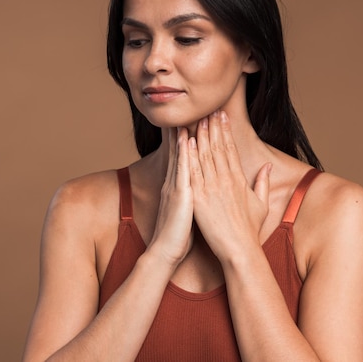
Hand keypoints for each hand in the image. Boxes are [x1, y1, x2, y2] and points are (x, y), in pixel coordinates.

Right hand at [148, 127, 193, 266]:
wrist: (166, 252)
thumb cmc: (178, 235)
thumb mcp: (186, 211)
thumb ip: (190, 196)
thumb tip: (197, 188)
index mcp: (179, 186)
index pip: (184, 157)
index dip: (189, 138)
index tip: (195, 120)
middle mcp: (174, 182)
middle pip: (181, 151)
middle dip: (187, 130)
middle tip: (193, 110)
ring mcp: (175, 187)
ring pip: (181, 156)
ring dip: (185, 135)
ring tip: (190, 115)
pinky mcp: (179, 195)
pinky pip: (182, 170)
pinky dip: (184, 154)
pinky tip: (186, 139)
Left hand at [188, 111, 271, 261]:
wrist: (240, 250)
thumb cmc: (249, 230)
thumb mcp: (261, 204)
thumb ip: (262, 183)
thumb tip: (266, 167)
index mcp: (238, 180)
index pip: (230, 149)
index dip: (226, 131)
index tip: (222, 116)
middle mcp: (226, 180)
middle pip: (218, 147)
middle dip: (213, 126)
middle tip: (208, 109)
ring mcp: (212, 189)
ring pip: (205, 156)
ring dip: (201, 135)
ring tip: (198, 118)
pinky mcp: (200, 199)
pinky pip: (193, 173)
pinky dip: (190, 156)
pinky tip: (187, 142)